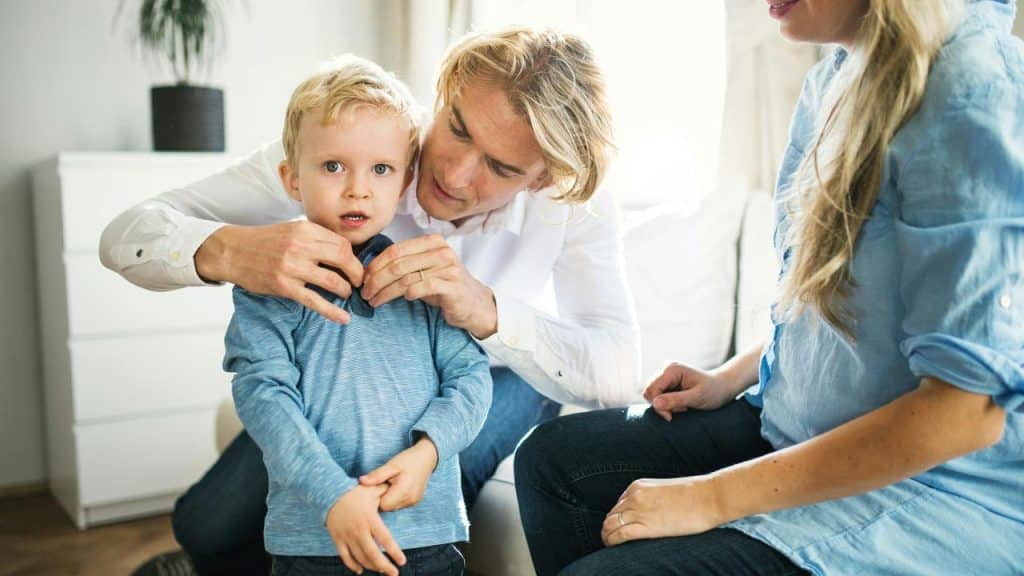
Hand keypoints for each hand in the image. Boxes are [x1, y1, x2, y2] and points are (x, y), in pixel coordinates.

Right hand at [195, 221, 363, 323]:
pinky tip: (344, 318)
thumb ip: (316, 237)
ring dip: (345, 291)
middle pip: (343, 259)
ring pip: (332, 281)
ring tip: (346, 295)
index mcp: (306, 230)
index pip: (342, 244)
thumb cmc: (265, 241)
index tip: (354, 267)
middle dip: (356, 274)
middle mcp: (301, 247)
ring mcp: (292, 267)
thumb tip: (344, 252)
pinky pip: (315, 301)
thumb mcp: (292, 229)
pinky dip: (332, 311)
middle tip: (358, 283)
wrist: (233, 251)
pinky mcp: (284, 286)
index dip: (353, 258)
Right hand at [326, 484, 405, 574]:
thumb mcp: (372, 490)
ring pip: (360, 557)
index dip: (394, 552)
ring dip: (372, 566)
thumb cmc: (356, 494)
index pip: (385, 538)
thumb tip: (400, 490)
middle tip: (394, 574)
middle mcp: (358, 529)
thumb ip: (387, 492)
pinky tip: (361, 570)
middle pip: (372, 553)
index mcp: (370, 518)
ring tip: (382, 570)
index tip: (402, 561)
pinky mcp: (338, 540)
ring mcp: (347, 536)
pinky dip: (353, 566)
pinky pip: (345, 557)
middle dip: (384, 566)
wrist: (331, 496)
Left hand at [359, 437, 438, 510]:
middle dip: (382, 498)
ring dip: (389, 498)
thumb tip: (361, 482)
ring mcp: (413, 502)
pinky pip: (400, 505)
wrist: (427, 458)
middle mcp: (410, 500)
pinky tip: (397, 487)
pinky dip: (396, 498)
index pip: (382, 505)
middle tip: (383, 483)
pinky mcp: (415, 502)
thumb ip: (377, 475)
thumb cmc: (408, 460)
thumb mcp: (392, 465)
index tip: (377, 485)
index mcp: (404, 491)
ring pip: (393, 507)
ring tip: (390, 484)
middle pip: (387, 508)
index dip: (377, 496)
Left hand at [361, 235, 497, 338]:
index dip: (375, 265)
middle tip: (365, 294)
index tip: (363, 280)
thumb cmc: (444, 286)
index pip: (395, 250)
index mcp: (432, 241)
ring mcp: (449, 267)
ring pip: (406, 277)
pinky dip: (408, 293)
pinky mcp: (453, 285)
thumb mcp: (424, 269)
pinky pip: (422, 287)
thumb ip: (403, 264)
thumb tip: (369, 270)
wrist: (473, 303)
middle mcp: (441, 250)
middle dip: (376, 280)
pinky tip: (403, 299)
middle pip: (397, 264)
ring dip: (386, 291)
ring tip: (375, 301)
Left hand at [601, 476, 723, 546]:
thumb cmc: (694, 495)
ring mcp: (639, 510)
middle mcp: (634, 496)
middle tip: (610, 538)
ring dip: (607, 535)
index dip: (616, 518)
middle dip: (609, 527)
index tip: (618, 527)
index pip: (617, 505)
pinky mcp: (646, 526)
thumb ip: (649, 499)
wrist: (709, 497)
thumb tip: (645, 513)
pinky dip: (612, 541)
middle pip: (611, 515)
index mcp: (637, 486)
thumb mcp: (663, 491)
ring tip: (609, 543)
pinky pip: (619, 535)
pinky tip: (612, 546)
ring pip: (610, 525)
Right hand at [643, 363, 738, 420]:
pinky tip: (681, 404)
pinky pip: (659, 396)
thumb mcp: (697, 397)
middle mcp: (666, 369)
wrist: (723, 387)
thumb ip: (676, 400)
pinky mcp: (667, 382)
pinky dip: (668, 404)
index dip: (659, 405)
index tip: (671, 416)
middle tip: (682, 409)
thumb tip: (655, 404)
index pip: (652, 390)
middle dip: (663, 405)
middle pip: (649, 392)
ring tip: (683, 406)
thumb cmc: (714, 391)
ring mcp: (666, 375)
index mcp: (672, 369)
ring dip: (666, 405)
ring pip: (653, 395)